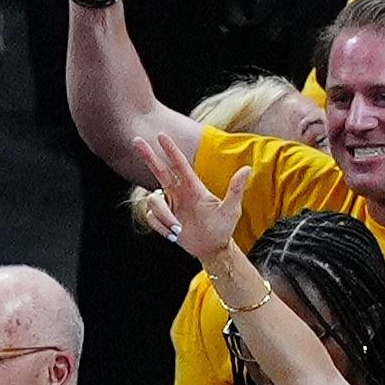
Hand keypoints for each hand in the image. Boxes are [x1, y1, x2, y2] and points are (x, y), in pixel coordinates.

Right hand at [134, 132, 249, 260]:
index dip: (170, 150)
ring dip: (164, 216)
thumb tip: (247, 168)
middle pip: (159, 171)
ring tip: (177, 228)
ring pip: (154, 201)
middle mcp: (179, 193)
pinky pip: (152, 217)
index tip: (161, 136)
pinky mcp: (162, 218)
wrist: (212, 248)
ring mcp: (170, 205)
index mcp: (193, 187)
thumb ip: (236, 189)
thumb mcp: (231, 209)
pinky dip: (162, 227)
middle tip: (137, 141)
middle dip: (148, 156)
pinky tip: (173, 234)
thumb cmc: (223, 228)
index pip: (179, 165)